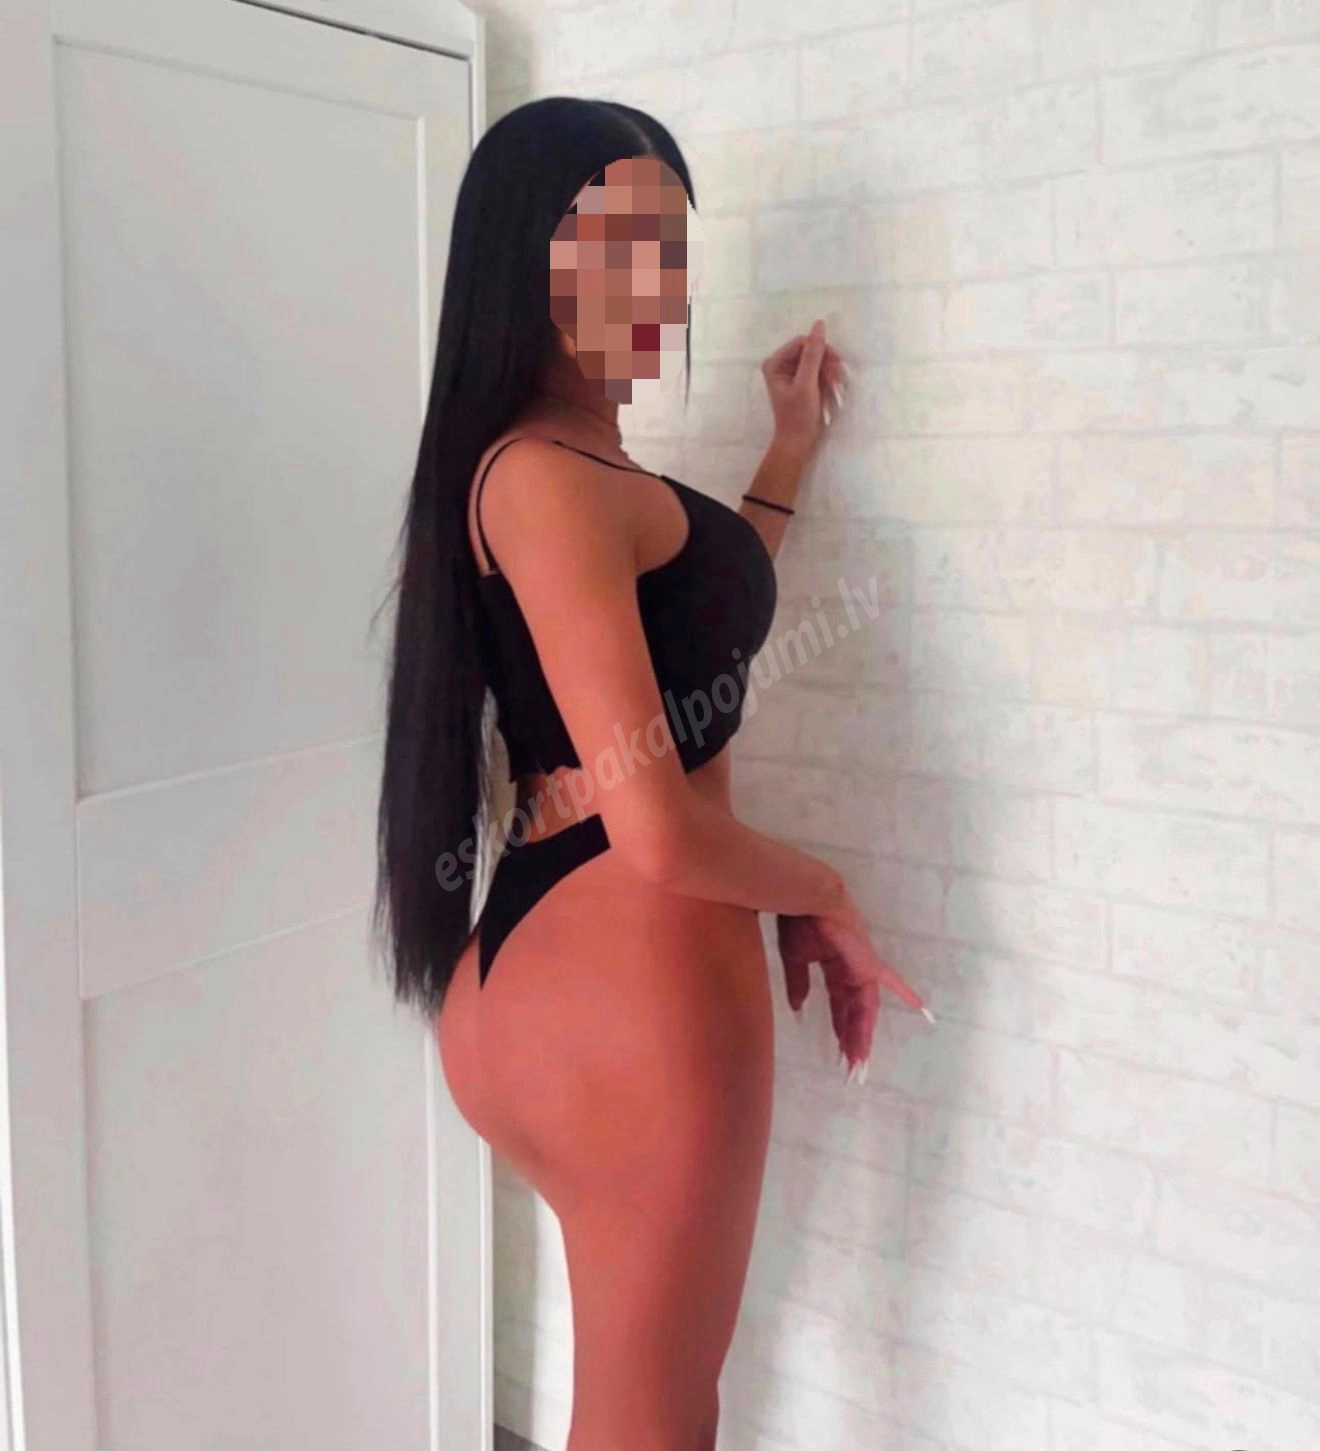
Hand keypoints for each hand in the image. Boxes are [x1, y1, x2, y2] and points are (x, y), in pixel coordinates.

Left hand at [761, 319, 846, 458]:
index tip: (834, 366)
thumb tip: (819, 325)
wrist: (798, 441)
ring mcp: (792, 372)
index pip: (802, 342)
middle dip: (826, 363)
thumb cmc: (798, 416)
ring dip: (830, 371)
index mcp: (775, 363)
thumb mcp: (806, 384)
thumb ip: (813, 355)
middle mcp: (781, 364)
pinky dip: (828, 377)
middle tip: (836, 380)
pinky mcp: (802, 380)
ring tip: (835, 387)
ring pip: (818, 359)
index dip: (820, 350)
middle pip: (811, 349)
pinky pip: (819, 369)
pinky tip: (832, 389)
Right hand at [777, 893, 931, 1076]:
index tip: (840, 1050)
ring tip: (859, 1060)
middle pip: (855, 1010)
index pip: (839, 1003)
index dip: (840, 1025)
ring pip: (865, 1006)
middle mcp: (852, 967)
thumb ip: (798, 983)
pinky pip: (888, 980)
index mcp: (834, 966)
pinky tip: (922, 1009)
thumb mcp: (794, 957)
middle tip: (852, 1066)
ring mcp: (861, 964)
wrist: (805, 897)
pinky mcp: (865, 960)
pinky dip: (905, 992)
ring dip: (862, 1033)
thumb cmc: (799, 921)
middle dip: (853, 1038)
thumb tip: (798, 1008)